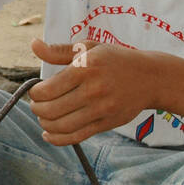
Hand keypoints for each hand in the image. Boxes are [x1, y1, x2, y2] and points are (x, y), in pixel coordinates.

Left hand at [27, 38, 155, 145]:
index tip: (36, 91)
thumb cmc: (114, 59)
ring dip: (45, 123)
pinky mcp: (107, 123)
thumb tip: (34, 45)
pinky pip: (76, 137)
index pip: (47, 90)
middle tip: (36, 105)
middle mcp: (93, 90)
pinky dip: (57, 139)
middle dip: (37, 109)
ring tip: (44, 116)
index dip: (35, 93)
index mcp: (85, 68)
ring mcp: (101, 109)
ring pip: (61, 126)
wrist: (150, 77)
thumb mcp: (88, 48)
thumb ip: (58, 50)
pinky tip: (48, 133)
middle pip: (51, 110)